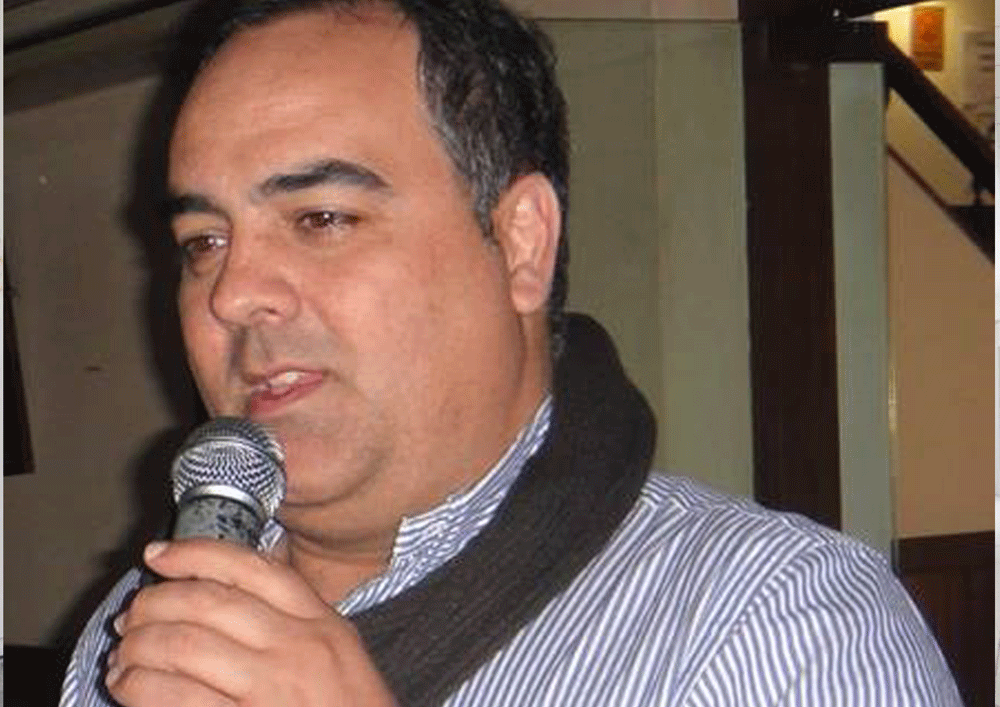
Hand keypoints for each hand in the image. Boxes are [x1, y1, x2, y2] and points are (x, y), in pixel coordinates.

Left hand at [106, 538, 398, 706]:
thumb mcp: (337, 654)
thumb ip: (293, 621)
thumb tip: (217, 590)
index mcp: (322, 624)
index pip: (252, 569)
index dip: (195, 554)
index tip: (158, 555)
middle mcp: (299, 650)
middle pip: (209, 603)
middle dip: (155, 603)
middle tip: (131, 616)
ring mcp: (271, 692)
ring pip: (184, 647)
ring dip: (138, 648)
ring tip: (122, 656)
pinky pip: (175, 700)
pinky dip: (139, 688)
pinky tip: (127, 687)